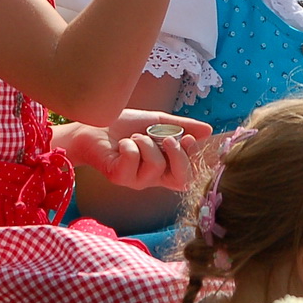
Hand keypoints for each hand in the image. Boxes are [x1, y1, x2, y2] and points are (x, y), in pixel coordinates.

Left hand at [65, 110, 213, 191]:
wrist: (93, 124)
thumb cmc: (123, 125)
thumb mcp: (156, 122)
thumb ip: (181, 127)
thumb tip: (209, 131)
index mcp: (164, 167)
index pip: (189, 174)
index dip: (191, 157)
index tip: (186, 138)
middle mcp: (152, 178)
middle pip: (181, 179)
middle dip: (177, 155)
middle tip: (164, 138)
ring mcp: (136, 180)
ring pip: (156, 165)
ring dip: (145, 143)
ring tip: (133, 137)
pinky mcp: (119, 178)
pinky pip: (134, 160)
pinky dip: (129, 145)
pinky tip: (120, 143)